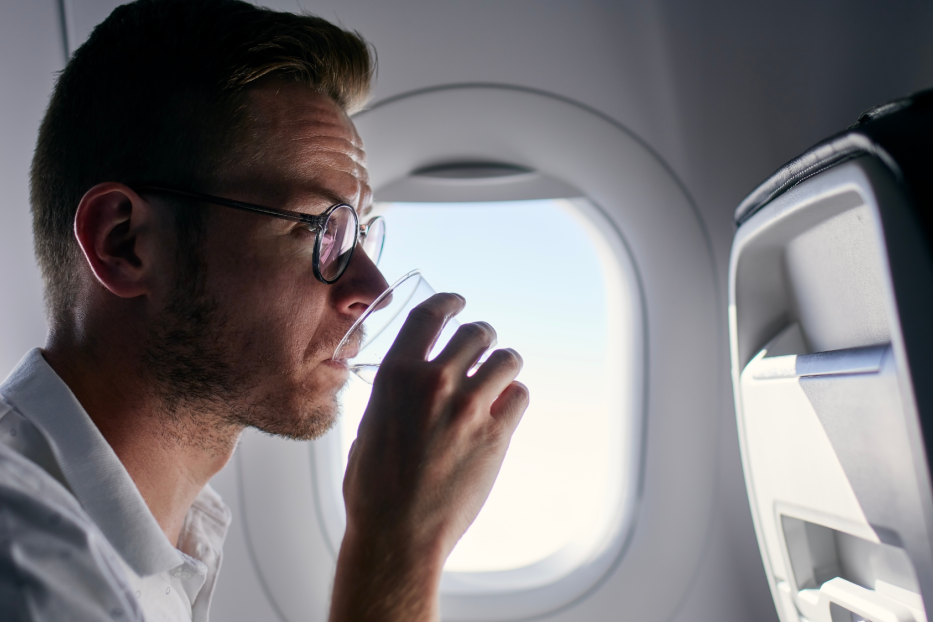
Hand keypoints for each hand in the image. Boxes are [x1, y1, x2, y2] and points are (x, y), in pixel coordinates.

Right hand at [329, 293, 528, 621]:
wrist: (397, 535)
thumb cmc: (373, 490)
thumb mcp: (369, 427)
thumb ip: (392, 397)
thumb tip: (407, 386)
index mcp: (396, 375)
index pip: (429, 316)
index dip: (448, 302)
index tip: (458, 302)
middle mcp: (434, 382)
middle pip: (475, 333)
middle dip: (482, 335)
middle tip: (485, 344)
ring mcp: (468, 407)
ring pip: (506, 359)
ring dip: (505, 363)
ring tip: (502, 374)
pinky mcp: (496, 434)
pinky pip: (520, 395)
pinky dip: (515, 398)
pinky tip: (506, 407)